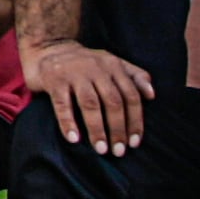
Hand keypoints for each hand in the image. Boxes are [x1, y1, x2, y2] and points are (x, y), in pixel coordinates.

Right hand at [26, 39, 153, 155]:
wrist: (48, 46)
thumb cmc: (84, 63)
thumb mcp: (111, 63)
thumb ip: (134, 76)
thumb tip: (151, 95)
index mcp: (113, 65)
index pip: (131, 96)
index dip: (135, 121)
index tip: (135, 142)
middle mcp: (96, 68)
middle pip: (113, 101)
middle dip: (118, 129)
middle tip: (118, 151)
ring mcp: (74, 73)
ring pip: (91, 104)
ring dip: (97, 129)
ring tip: (101, 149)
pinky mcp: (54, 79)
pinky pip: (62, 104)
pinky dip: (68, 122)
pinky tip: (74, 139)